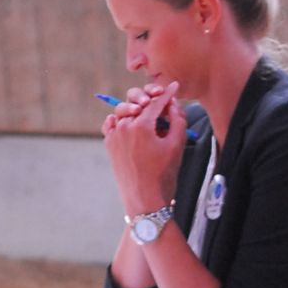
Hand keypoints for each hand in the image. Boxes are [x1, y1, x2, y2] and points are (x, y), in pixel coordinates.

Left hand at [103, 79, 185, 217]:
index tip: (174, 87)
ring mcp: (114, 136)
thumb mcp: (177, 145)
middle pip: (138, 103)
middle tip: (162, 100)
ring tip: (147, 112)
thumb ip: (177, 119)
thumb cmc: (164, 175)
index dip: (167, 93)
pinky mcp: (109, 146)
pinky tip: (128, 120)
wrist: (145, 200)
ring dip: (135, 108)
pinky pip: (110, 125)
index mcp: (141, 126)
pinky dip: (118, 119)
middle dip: (151, 99)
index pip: (156, 102)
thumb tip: (172, 104)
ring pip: (123, 112)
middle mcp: (124, 127)